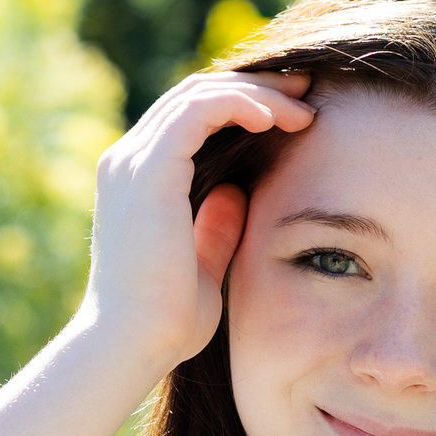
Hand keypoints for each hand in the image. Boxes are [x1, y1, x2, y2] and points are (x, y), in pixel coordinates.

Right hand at [79, 68, 312, 378]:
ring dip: (257, 93)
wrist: (132, 347)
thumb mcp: (202, 266)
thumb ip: (216, 227)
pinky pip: (199, 110)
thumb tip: (237, 194)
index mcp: (138, 182)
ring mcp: (134, 162)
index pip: (190, 119)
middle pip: (196, 95)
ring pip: (200, 93)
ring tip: (304, 106)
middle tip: (307, 92)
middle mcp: (128, 162)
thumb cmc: (166, 323)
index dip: (242, 106)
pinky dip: (241, 104)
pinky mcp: (149, 169)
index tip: (292, 115)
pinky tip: (277, 118)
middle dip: (256, 88)